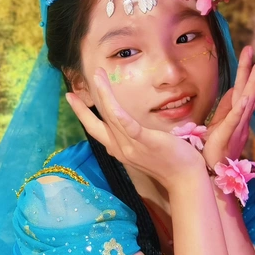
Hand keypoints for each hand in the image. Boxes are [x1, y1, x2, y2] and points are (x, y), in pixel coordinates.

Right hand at [66, 68, 205, 187]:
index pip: (96, 129)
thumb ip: (132, 137)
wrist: (184, 178)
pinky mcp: (146, 142)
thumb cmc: (168, 161)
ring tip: (97, 76)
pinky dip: (118, 116)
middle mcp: (121, 148)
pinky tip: (111, 104)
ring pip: (111, 117)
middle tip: (69, 91)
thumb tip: (126, 124)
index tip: (72, 99)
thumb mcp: (143, 148)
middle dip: (82, 108)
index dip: (82, 114)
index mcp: (119, 149)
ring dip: (103, 94)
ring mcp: (132, 146)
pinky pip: (129, 128)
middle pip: (96, 125)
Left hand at [202, 46, 254, 169]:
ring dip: (254, 83)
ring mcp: (235, 128)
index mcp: (239, 117)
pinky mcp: (225, 135)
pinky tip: (245, 95)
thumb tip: (234, 90)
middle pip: (251, 93)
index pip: (247, 92)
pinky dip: (240, 108)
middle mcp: (241, 121)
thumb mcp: (219, 123)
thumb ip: (227, 108)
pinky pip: (234, 119)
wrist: (211, 172)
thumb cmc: (213, 150)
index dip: (253, 76)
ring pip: (246, 102)